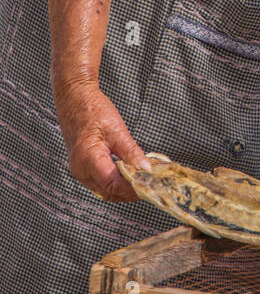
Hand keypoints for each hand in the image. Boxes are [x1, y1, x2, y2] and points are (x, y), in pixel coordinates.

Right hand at [54, 83, 151, 202]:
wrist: (74, 100)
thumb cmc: (91, 110)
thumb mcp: (116, 128)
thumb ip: (131, 152)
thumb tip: (145, 169)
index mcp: (88, 159)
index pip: (113, 185)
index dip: (133, 189)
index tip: (150, 187)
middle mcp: (81, 170)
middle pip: (110, 192)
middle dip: (131, 191)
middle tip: (151, 183)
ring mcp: (80, 171)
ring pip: (106, 191)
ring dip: (124, 189)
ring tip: (143, 179)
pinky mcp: (83, 169)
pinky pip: (101, 183)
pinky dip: (116, 183)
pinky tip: (130, 175)